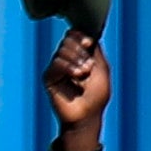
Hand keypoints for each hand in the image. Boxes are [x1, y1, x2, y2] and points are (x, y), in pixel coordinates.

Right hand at [45, 31, 110, 146]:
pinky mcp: (49, 77)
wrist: (86, 115)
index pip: (75, 35)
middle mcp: (67, 59)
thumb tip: (88, 35)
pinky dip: (67, 67)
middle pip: (68, 40)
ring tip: (84, 74)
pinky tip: (76, 76)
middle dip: (79, 50)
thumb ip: (96, 51)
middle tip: (88, 66)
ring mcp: (57, 68)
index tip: (88, 43)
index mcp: (79, 55)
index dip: (80, 35)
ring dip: (75, 60)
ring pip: (62, 50)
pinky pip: (55, 63)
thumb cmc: (97, 95)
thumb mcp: (102, 69)